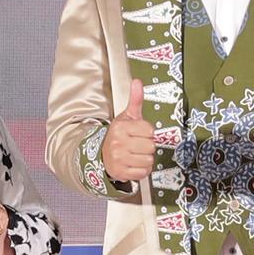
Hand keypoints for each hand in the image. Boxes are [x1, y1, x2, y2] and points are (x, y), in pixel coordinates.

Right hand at [100, 66, 157, 186]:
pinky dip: (141, 170)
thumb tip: (137, 82)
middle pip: (151, 146)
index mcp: (121, 128)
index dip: (147, 132)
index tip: (139, 133)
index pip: (149, 131)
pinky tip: (134, 163)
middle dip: (147, 146)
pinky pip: (143, 173)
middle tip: (137, 144)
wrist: (102, 155)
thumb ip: (135, 100)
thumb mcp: (127, 117)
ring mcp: (119, 159)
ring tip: (135, 154)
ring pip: (148, 160)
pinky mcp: (121, 172)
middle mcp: (118, 143)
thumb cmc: (118, 135)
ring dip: (145, 158)